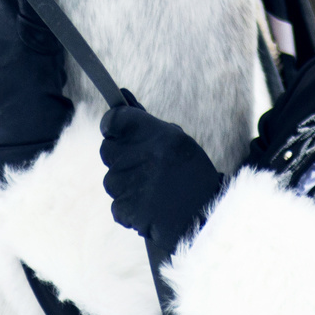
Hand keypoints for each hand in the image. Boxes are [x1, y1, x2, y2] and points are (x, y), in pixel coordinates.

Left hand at [99, 102, 225, 270]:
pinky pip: (116, 205)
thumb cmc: (191, 178)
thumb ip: (145, 120)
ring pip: (110, 179)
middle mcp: (148, 157)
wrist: (207, 221)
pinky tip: (149, 208)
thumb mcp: (177, 142)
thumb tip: (121, 94)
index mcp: (162, 136)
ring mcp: (136, 185)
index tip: (115, 131)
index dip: (112, 125)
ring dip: (125, 185)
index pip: (115, 119)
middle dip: (120, 158)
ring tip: (151, 191)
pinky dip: (128, 209)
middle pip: (107, 150)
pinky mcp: (130, 210)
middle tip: (142, 167)